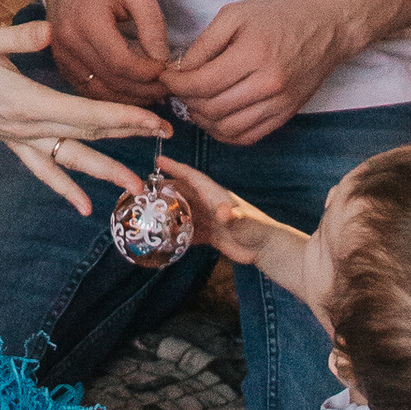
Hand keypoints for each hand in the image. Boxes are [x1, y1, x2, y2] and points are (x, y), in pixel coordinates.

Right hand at [0, 18, 154, 211]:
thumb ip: (19, 36)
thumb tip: (50, 29)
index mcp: (26, 102)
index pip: (85, 113)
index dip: (122, 116)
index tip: (153, 120)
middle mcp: (27, 127)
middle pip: (87, 135)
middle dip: (128, 137)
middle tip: (166, 140)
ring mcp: (20, 138)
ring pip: (71, 159)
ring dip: (105, 171)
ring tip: (136, 187)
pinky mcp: (12, 141)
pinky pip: (44, 170)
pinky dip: (65, 187)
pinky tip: (83, 206)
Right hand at [37, 0, 174, 107]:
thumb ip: (152, 21)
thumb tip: (161, 58)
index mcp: (87, 21)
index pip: (120, 62)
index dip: (147, 72)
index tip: (167, 69)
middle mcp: (68, 42)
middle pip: (110, 81)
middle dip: (143, 90)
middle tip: (168, 88)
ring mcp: (61, 56)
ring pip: (99, 93)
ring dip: (129, 99)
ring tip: (155, 94)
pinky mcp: (61, 64)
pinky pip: (88, 90)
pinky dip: (113, 97)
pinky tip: (133, 92)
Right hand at [161, 156, 301, 283]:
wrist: (267, 249)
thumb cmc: (257, 230)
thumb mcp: (244, 222)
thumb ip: (234, 217)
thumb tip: (224, 212)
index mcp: (215, 195)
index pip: (192, 177)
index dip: (176, 168)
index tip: (158, 161)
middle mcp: (209, 204)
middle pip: (183, 193)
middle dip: (165, 189)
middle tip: (143, 190)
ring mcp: (209, 219)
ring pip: (183, 211)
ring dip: (168, 211)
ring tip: (148, 213)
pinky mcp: (210, 234)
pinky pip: (189, 230)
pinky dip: (177, 232)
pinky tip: (164, 238)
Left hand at [167, 0, 377, 144]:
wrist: (328, 24)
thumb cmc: (280, 13)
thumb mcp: (236, 14)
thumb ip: (205, 43)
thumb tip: (181, 69)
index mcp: (254, 54)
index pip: (202, 83)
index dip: (176, 83)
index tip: (165, 76)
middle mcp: (269, 84)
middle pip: (212, 109)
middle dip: (185, 101)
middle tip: (178, 88)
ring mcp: (280, 103)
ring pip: (227, 129)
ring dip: (203, 120)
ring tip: (194, 102)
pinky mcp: (287, 114)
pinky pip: (248, 136)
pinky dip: (225, 133)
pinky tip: (215, 117)